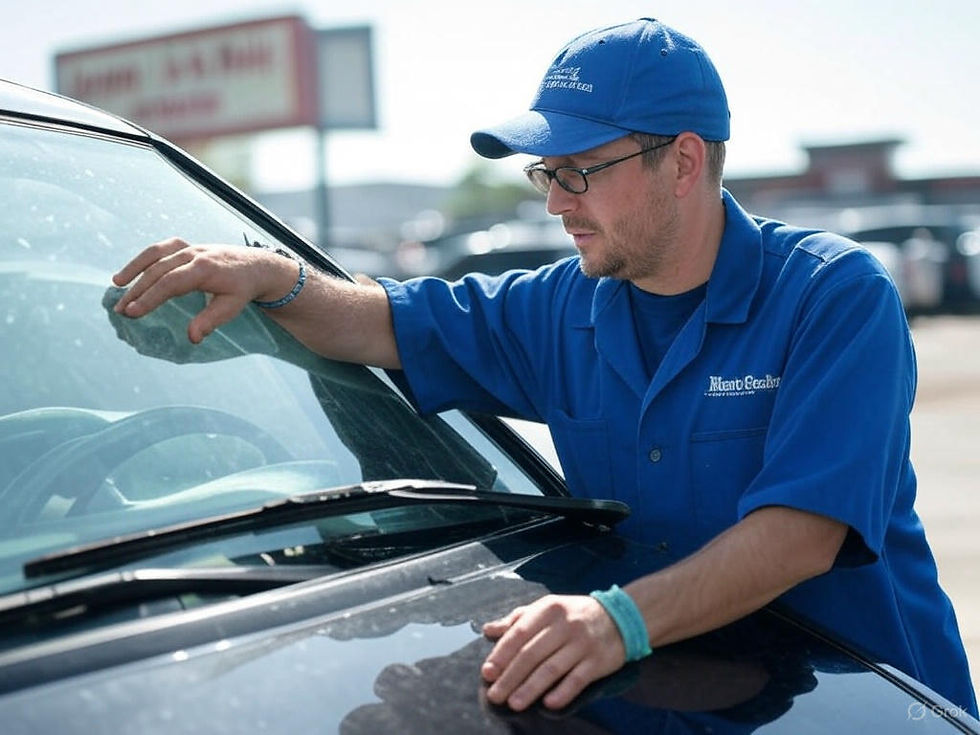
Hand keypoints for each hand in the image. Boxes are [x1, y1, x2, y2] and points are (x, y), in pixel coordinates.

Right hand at [112, 237, 296, 343]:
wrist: (256, 265)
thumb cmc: (242, 288)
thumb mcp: (231, 307)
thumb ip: (210, 320)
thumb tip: (192, 338)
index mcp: (205, 269)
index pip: (170, 283)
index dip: (150, 297)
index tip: (132, 312)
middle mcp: (194, 254)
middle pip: (158, 270)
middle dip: (137, 290)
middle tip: (120, 310)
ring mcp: (189, 247)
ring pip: (155, 254)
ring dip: (134, 269)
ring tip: (116, 286)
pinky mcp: (186, 245)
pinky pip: (160, 249)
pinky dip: (143, 258)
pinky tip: (131, 272)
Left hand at [481, 594, 625, 711]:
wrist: (619, 618)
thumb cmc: (574, 615)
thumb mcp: (547, 608)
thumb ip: (517, 619)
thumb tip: (488, 630)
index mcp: (549, 608)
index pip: (520, 633)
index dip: (502, 654)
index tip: (487, 672)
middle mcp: (565, 624)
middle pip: (532, 653)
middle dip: (510, 676)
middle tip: (494, 695)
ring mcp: (583, 643)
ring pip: (552, 668)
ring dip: (530, 688)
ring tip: (514, 703)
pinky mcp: (598, 661)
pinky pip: (578, 679)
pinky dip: (563, 692)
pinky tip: (548, 704)